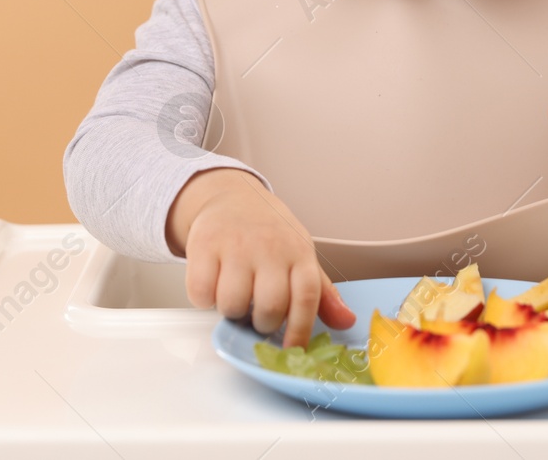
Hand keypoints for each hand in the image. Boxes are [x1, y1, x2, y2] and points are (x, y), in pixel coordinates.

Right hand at [169, 168, 356, 347]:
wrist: (232, 196)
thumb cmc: (270, 233)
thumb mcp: (300, 256)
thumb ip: (322, 293)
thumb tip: (346, 321)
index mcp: (298, 253)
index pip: (306, 297)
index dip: (300, 330)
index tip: (292, 350)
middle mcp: (270, 248)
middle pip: (269, 307)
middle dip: (262, 323)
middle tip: (257, 314)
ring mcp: (236, 245)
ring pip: (233, 304)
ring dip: (232, 311)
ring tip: (235, 295)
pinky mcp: (204, 244)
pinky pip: (201, 292)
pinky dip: (204, 299)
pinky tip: (213, 284)